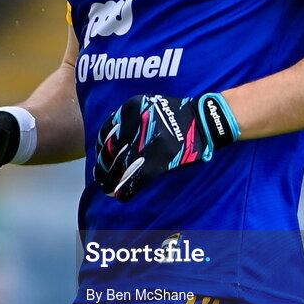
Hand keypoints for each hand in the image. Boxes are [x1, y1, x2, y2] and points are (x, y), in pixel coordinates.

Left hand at [94, 92, 239, 201]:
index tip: (99, 160)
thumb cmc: (175, 115)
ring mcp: (148, 143)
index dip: (100, 151)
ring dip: (112, 181)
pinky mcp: (159, 161)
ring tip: (108, 189)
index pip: (106, 133)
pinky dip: (126, 190)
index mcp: (131, 109)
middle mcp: (137, 124)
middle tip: (101, 179)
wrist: (204, 120)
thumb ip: (128, 120)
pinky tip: (122, 196)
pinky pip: (136, 179)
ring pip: (120, 168)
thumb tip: (107, 146)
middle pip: (111, 152)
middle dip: (103, 169)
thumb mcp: (148, 106)